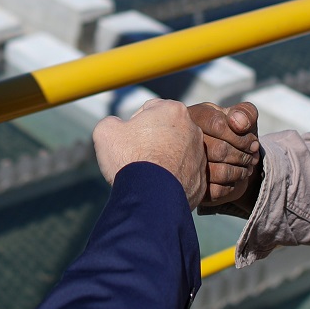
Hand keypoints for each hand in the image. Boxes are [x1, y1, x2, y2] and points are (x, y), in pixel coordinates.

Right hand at [93, 98, 209, 208]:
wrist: (149, 198)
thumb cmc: (129, 160)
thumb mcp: (106, 131)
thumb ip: (112, 121)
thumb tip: (118, 127)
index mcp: (174, 110)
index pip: (149, 110)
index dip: (134, 124)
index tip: (128, 140)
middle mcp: (193, 129)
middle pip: (167, 131)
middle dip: (153, 140)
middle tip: (137, 156)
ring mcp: (201, 156)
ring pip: (178, 153)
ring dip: (165, 159)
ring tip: (148, 174)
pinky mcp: (202, 179)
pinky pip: (184, 175)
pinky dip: (173, 179)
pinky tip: (158, 186)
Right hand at [188, 101, 261, 211]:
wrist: (229, 157)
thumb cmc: (236, 133)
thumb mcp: (243, 117)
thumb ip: (245, 112)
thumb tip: (238, 123)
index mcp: (196, 116)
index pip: (218, 125)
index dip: (242, 137)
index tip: (254, 144)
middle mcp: (184, 138)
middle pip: (218, 150)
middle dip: (242, 155)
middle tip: (253, 158)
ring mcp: (184, 163)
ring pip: (216, 172)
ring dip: (239, 171)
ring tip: (247, 167)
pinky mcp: (190, 185)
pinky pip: (213, 190)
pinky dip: (231, 185)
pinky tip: (236, 179)